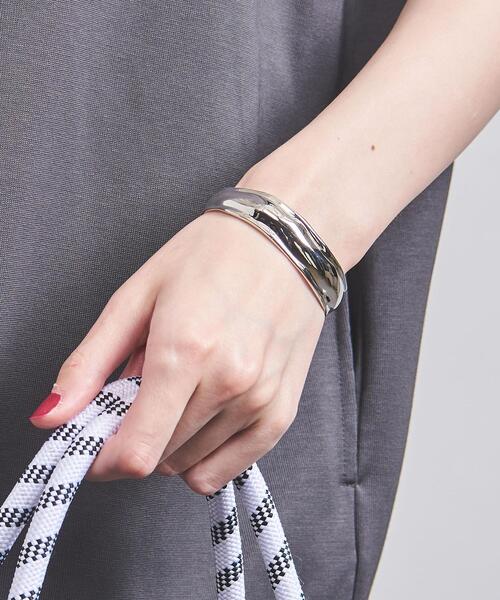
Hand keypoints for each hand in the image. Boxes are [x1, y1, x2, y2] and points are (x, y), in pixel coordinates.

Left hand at [29, 208, 324, 494]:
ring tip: (183, 389)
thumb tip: (50, 416)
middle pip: (161, 460)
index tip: (97, 443)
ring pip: (192, 466)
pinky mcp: (282, 410)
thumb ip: (90, 362)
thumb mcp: (137, 296)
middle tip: (144, 392)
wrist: (284, 239)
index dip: (105, 460)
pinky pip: (231, 466)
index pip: (137, 450)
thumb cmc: (210, 257)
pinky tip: (205, 415)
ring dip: (173, 441)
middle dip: (138, 436)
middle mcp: (228, 382)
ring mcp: (260, 399)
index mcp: (184, 349)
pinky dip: (207, 454)